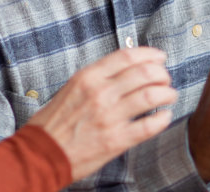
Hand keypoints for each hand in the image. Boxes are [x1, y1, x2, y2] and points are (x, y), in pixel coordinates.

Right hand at [27, 46, 177, 181]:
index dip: (150, 54)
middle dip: (162, 74)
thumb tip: (126, 69)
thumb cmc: (53, 123)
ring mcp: (109, 116)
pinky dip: (163, 119)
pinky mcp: (116, 140)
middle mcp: (100, 93)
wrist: (40, 154)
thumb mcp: (71, 89)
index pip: (128, 56)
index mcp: (88, 77)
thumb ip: (98, 78)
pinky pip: (149, 125)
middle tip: (165, 79)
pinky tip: (164, 117)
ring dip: (167, 94)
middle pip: (145, 73)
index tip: (160, 58)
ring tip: (169, 96)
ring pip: (152, 96)